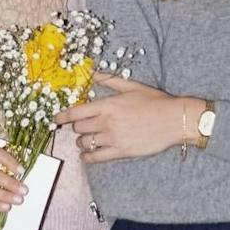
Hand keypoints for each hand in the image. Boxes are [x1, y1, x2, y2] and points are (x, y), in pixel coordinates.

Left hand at [55, 75, 197, 163]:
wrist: (173, 119)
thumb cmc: (154, 101)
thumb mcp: (132, 86)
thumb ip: (110, 81)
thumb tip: (93, 73)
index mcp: (107, 104)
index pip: (76, 112)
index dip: (62, 117)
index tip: (56, 120)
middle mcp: (107, 122)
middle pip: (79, 127)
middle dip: (77, 127)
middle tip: (80, 126)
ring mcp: (113, 138)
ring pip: (85, 142)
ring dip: (81, 141)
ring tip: (84, 140)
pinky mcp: (121, 152)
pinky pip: (96, 157)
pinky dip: (87, 157)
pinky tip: (86, 155)